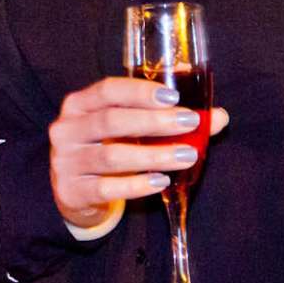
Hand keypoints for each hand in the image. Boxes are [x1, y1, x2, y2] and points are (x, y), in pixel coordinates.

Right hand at [47, 76, 230, 228]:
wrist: (73, 190)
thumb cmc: (107, 148)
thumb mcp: (128, 129)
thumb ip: (166, 118)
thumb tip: (217, 117)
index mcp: (79, 104)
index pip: (108, 90)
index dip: (140, 92)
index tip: (173, 97)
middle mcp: (67, 130)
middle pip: (111, 121)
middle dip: (154, 121)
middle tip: (189, 122)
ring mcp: (66, 162)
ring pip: (113, 156)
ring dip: (154, 155)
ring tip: (186, 155)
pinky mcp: (72, 192)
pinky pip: (107, 188)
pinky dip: (137, 185)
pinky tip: (161, 181)